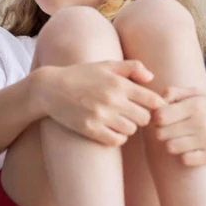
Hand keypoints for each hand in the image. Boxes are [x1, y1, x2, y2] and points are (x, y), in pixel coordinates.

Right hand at [34, 61, 165, 145]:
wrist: (50, 89)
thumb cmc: (81, 75)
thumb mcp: (106, 65)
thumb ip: (132, 67)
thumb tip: (151, 77)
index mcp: (119, 83)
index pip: (153, 101)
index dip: (154, 105)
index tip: (147, 105)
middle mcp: (112, 100)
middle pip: (145, 118)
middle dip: (141, 116)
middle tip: (131, 113)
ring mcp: (101, 116)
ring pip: (131, 130)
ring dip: (128, 127)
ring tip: (118, 120)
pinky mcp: (90, 129)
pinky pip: (116, 140)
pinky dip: (117, 137)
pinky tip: (110, 129)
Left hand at [153, 86, 205, 166]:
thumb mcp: (197, 95)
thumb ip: (174, 92)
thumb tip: (157, 100)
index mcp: (195, 104)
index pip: (160, 116)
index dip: (156, 119)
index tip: (161, 120)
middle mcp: (202, 121)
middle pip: (162, 133)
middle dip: (163, 133)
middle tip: (170, 132)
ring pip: (171, 147)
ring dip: (173, 145)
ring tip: (180, 140)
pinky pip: (185, 159)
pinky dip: (185, 156)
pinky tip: (191, 150)